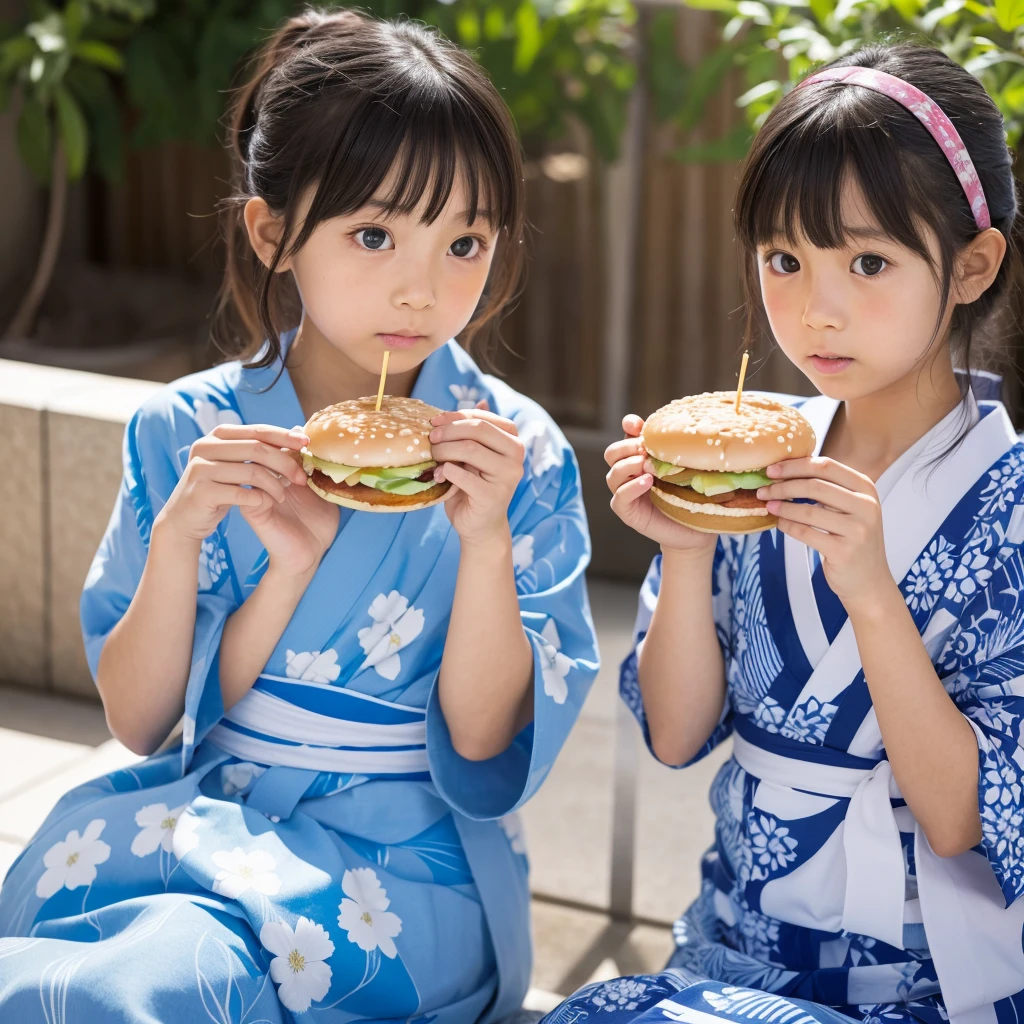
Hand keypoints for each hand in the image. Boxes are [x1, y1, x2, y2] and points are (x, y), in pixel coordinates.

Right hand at [160, 423, 336, 577]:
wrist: (185, 517)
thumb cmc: (219, 488)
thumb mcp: (238, 464)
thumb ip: (262, 450)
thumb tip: (300, 431)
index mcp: (218, 435)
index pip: (258, 430)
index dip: (284, 436)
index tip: (308, 443)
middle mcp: (206, 446)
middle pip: (257, 449)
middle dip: (285, 463)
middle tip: (302, 478)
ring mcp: (201, 468)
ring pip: (251, 472)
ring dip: (274, 485)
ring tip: (283, 496)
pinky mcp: (201, 491)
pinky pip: (241, 494)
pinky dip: (259, 499)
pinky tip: (266, 503)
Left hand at [429, 400, 524, 547]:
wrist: (480, 525)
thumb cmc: (474, 486)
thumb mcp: (474, 455)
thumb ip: (477, 432)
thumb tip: (482, 401)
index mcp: (513, 440)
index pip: (483, 418)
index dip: (456, 416)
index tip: (435, 421)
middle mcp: (516, 455)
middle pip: (478, 429)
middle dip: (448, 431)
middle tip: (430, 438)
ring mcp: (508, 476)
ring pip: (470, 449)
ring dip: (444, 450)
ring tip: (432, 457)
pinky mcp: (493, 495)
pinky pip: (463, 475)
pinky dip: (446, 471)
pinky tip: (440, 476)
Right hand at [605, 415, 717, 554]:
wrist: (697, 530)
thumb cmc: (694, 497)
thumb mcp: (687, 469)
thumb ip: (677, 452)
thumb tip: (678, 428)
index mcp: (642, 458)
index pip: (626, 437)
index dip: (628, 426)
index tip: (637, 425)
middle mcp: (630, 474)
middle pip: (612, 453)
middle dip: (627, 448)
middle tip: (646, 451)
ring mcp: (626, 493)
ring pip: (613, 474)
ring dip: (629, 466)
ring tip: (649, 468)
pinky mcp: (627, 512)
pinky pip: (618, 497)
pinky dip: (630, 487)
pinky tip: (647, 483)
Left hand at [757, 456, 888, 607]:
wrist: (870, 581)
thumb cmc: (853, 539)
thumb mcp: (849, 508)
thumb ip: (828, 488)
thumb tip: (785, 471)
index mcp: (866, 487)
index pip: (826, 466)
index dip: (795, 465)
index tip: (772, 469)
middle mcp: (866, 505)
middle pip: (815, 485)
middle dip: (783, 486)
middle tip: (763, 490)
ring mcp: (857, 529)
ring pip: (808, 510)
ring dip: (782, 507)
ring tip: (767, 506)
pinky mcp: (844, 550)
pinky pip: (805, 533)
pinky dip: (787, 526)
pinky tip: (779, 524)